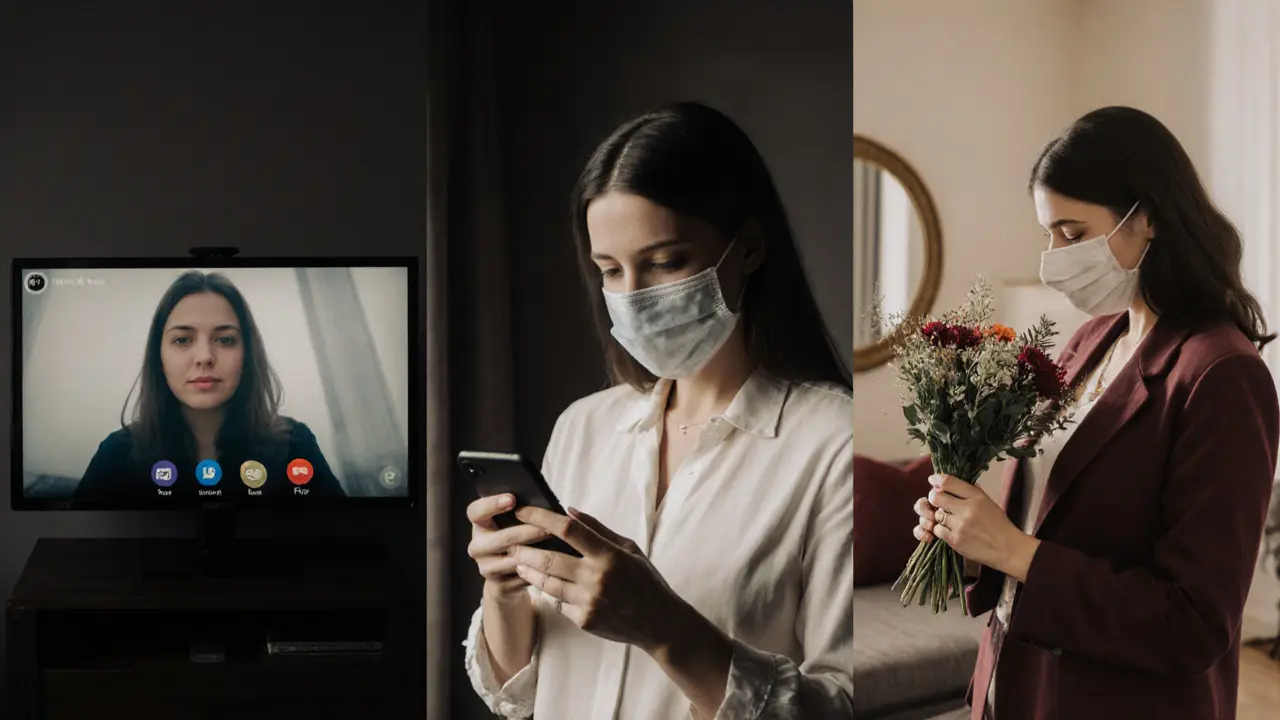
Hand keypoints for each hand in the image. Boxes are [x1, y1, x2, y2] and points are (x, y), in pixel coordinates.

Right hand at [466, 494, 550, 602]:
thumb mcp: (512, 525)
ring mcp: (485, 568)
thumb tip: (544, 505)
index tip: (512, 499)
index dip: (492, 504)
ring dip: (535, 554)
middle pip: (499, 538)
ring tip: (555, 547)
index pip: (475, 511)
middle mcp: (477, 546)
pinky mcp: (498, 586)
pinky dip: (537, 571)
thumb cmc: (516, 540)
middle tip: (547, 528)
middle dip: (526, 533)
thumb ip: (521, 514)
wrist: (506, 577)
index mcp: (479, 525)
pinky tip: (552, 566)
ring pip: (511, 560)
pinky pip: (520, 577)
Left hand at [509, 506, 682, 652]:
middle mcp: (597, 579)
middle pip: (549, 559)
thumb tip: (568, 511)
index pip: (568, 530)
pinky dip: (549, 592)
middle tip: (510, 541)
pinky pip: (558, 603)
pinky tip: (541, 583)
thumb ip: (598, 529)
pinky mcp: (584, 621)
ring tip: (518, 561)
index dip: (541, 518)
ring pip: (547, 583)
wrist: (659, 623)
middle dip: (524, 548)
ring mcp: (589, 602)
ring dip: (529, 570)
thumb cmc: (645, 580)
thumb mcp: (629, 547)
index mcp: (610, 555)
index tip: (523, 511)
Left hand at [913, 474, 1040, 581]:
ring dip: (940, 516)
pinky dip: (942, 530)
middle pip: (936, 497)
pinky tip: (951, 530)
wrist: (1008, 548)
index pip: (949, 482)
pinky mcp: (956, 540)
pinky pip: (938, 530)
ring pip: (936, 514)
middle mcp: (967, 509)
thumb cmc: (998, 524)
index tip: (933, 481)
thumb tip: (950, 481)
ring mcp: (960, 525)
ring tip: (950, 519)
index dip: (937, 480)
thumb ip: (970, 491)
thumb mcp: (988, 502)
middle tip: (938, 501)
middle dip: (934, 498)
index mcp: (976, 497)